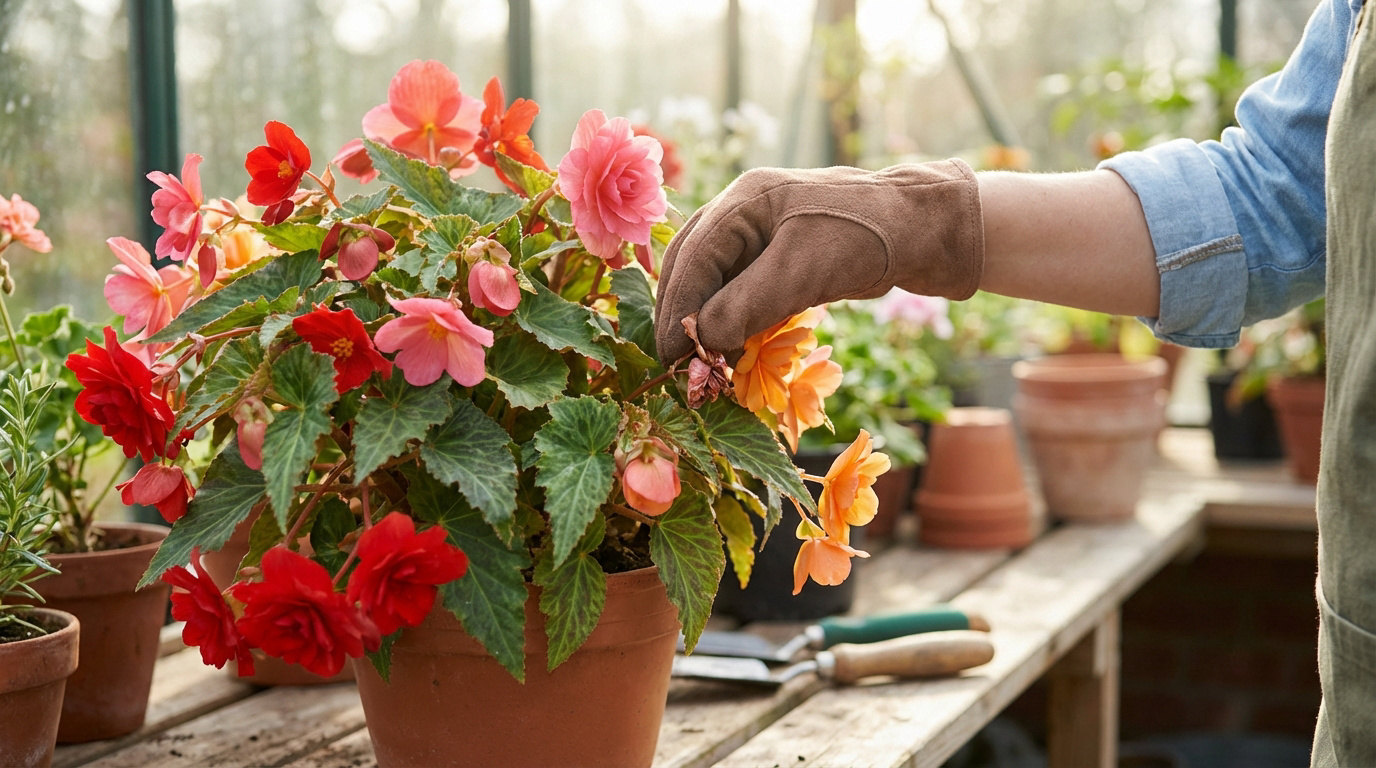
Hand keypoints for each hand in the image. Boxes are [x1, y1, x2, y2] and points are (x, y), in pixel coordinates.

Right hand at [654, 160, 984, 364]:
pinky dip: (731, 318)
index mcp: (744, 201)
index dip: (676, 310)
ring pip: (713, 279)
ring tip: (701, 363)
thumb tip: (701, 340)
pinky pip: (740, 288)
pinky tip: (730, 348)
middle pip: (692, 265)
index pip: (692, 258)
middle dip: (681, 315)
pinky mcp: (781, 255)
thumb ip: (747, 304)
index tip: (669, 356)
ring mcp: (762, 232)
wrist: (925, 230)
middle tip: (675, 364)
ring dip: (704, 319)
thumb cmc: (866, 238)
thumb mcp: (803, 271)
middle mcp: (744, 211)